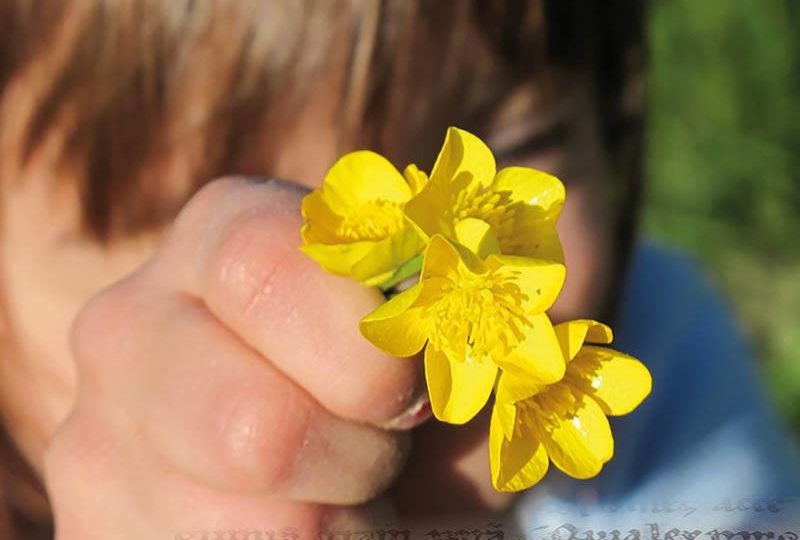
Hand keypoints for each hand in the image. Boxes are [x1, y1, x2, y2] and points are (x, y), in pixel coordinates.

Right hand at [44, 178, 427, 537]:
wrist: (374, 468)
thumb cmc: (417, 391)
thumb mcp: (456, 336)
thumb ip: (471, 298)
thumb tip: (460, 301)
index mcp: (225, 236)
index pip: (263, 265)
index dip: (365, 343)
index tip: (410, 385)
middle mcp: (133, 321)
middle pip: (251, 426)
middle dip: (359, 457)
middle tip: (381, 447)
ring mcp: (96, 431)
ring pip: (251, 529)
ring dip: (337, 523)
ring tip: (338, 487)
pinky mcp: (93, 521)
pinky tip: (296, 521)